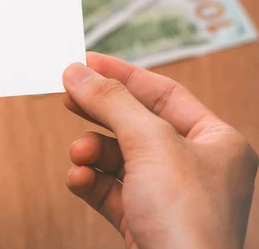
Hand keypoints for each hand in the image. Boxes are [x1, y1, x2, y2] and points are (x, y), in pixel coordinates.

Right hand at [63, 53, 257, 248]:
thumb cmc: (187, 221)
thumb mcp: (150, 144)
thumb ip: (112, 103)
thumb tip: (78, 72)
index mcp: (216, 142)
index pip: (165, 94)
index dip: (123, 74)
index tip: (87, 62)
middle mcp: (194, 167)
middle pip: (136, 124)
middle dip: (100, 113)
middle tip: (68, 94)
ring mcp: (168, 197)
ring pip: (118, 159)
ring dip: (91, 153)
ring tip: (78, 155)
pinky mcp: (143, 221)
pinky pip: (109, 190)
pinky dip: (91, 182)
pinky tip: (79, 180)